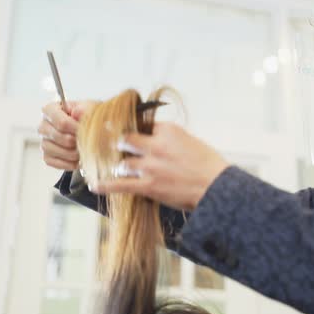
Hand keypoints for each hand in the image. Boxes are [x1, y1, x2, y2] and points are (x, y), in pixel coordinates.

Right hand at [38, 101, 97, 169]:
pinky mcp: (47, 156)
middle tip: (88, 140)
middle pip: (61, 138)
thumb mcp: (89, 108)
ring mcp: (44, 142)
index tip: (87, 130)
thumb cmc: (87, 116)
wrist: (88, 129)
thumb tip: (78, 112)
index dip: (76, 129)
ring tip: (85, 149)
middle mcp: (43, 126)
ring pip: (60, 151)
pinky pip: (57, 163)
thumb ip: (85, 108)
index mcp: (50, 110)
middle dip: (78, 141)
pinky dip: (71, 163)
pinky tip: (79, 159)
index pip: (62, 122)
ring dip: (76, 153)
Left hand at [92, 122, 229, 210]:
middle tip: (116, 148)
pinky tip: (95, 183)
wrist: (218, 188)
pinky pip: (120, 184)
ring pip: (122, 162)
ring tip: (113, 168)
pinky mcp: (149, 186)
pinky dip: (105, 185)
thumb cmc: (211, 167)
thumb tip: (159, 140)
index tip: (131, 135)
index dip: (136, 132)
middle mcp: (156, 145)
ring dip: (118, 166)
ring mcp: (150, 166)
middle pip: (125, 139)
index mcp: (169, 131)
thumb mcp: (192, 142)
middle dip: (120, 145)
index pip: (142, 125)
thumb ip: (172, 140)